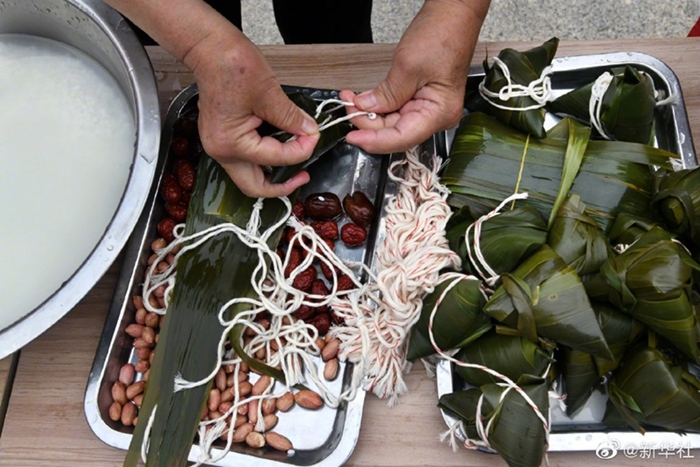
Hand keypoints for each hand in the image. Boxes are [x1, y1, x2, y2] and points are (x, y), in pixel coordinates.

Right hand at [105, 0, 319, 197]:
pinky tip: (280, 146)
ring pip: (250, 175)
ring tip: (295, 159)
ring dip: (273, 171)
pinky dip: (264, 158)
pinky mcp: (222, 138)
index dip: (301, 151)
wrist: (208, 49)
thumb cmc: (231, 65)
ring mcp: (218, 146)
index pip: (275, 159)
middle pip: (254, 186)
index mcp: (231, 144)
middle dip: (281, 185)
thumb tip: (309, 133)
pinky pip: (245, 159)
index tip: (314, 136)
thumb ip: (291, 119)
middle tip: (304, 175)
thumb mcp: (269, 94)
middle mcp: (221, 152)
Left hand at [340, 0, 489, 153]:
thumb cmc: (443, 34)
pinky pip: (395, 111)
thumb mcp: (408, 66)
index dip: (375, 140)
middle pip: (395, 133)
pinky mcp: (419, 100)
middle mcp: (436, 116)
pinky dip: (377, 106)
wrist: (453, 15)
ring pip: (392, 124)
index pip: (402, 138)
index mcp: (440, 113)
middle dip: (368, 123)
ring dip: (370, 114)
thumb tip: (366, 109)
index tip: (353, 136)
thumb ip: (386, 94)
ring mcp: (428, 109)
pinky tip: (363, 99)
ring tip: (351, 99)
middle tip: (348, 107)